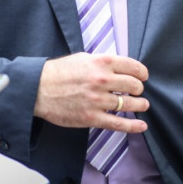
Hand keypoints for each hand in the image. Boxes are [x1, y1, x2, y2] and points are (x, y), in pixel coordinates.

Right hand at [34, 52, 149, 131]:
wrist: (38, 89)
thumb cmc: (59, 72)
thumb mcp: (83, 58)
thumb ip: (102, 62)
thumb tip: (120, 68)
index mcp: (100, 62)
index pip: (132, 66)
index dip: (142, 72)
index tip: (143, 76)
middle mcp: (101, 80)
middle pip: (134, 85)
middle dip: (139, 88)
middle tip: (138, 91)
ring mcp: (97, 100)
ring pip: (129, 104)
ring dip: (140, 105)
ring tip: (142, 105)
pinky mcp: (92, 118)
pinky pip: (118, 123)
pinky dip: (133, 126)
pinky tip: (142, 125)